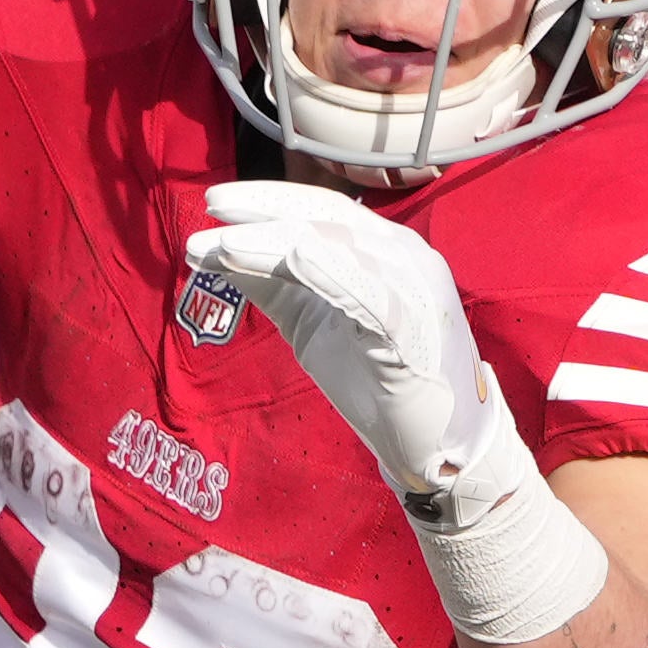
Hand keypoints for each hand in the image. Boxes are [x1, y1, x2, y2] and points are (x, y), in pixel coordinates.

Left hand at [181, 182, 613, 647]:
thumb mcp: (311, 324)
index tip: (216, 203)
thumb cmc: (377, 384)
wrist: (436, 447)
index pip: (321, 208)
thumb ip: (273, 285)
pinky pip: (360, 288)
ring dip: (271, 242)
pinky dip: (313, 269)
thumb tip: (217, 254)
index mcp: (382, 251)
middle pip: (325, 216)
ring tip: (220, 246)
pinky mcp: (412, 326)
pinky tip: (274, 260)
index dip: (268, 200)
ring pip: (334, 245)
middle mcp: (402, 256)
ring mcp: (413, 287)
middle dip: (263, 209)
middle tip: (211, 206)